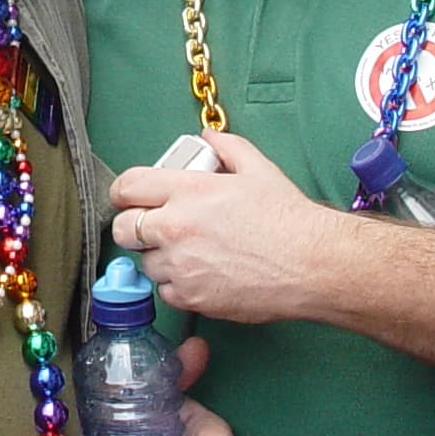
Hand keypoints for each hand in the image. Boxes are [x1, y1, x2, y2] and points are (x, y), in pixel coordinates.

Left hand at [109, 130, 333, 326]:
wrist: (311, 264)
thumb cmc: (288, 218)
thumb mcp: (258, 169)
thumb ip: (226, 147)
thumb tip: (208, 138)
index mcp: (187, 191)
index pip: (127, 187)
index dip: (124, 192)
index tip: (129, 198)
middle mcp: (175, 228)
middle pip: (122, 229)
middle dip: (132, 226)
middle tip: (152, 227)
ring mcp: (180, 266)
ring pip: (145, 263)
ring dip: (159, 257)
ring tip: (189, 251)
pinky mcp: (191, 297)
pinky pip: (166, 292)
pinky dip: (177, 285)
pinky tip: (202, 274)